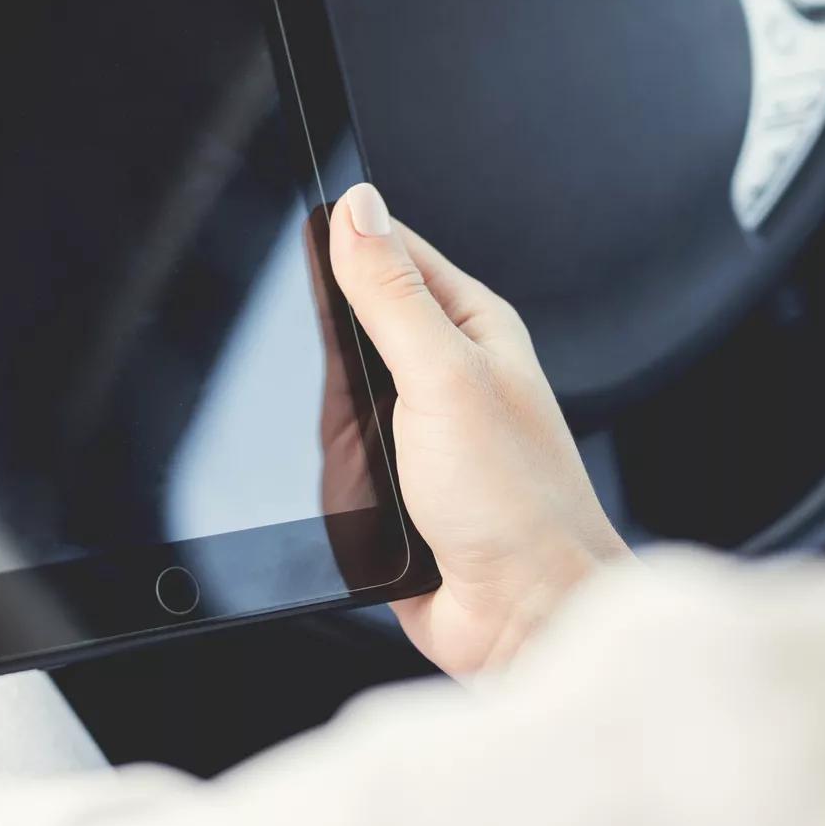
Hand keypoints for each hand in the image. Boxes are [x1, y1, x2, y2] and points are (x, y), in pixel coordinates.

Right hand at [327, 183, 631, 677]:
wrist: (526, 618)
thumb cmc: (518, 503)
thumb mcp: (444, 375)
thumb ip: (393, 293)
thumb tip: (358, 208)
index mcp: (474, 324)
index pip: (393, 250)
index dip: (344, 241)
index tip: (298, 241)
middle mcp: (450, 372)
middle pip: (351, 327)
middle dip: (329, 358)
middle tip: (352, 390)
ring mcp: (422, 432)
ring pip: (334, 399)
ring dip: (333, 425)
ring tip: (370, 456)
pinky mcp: (397, 488)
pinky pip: (336, 462)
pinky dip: (334, 474)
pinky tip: (356, 491)